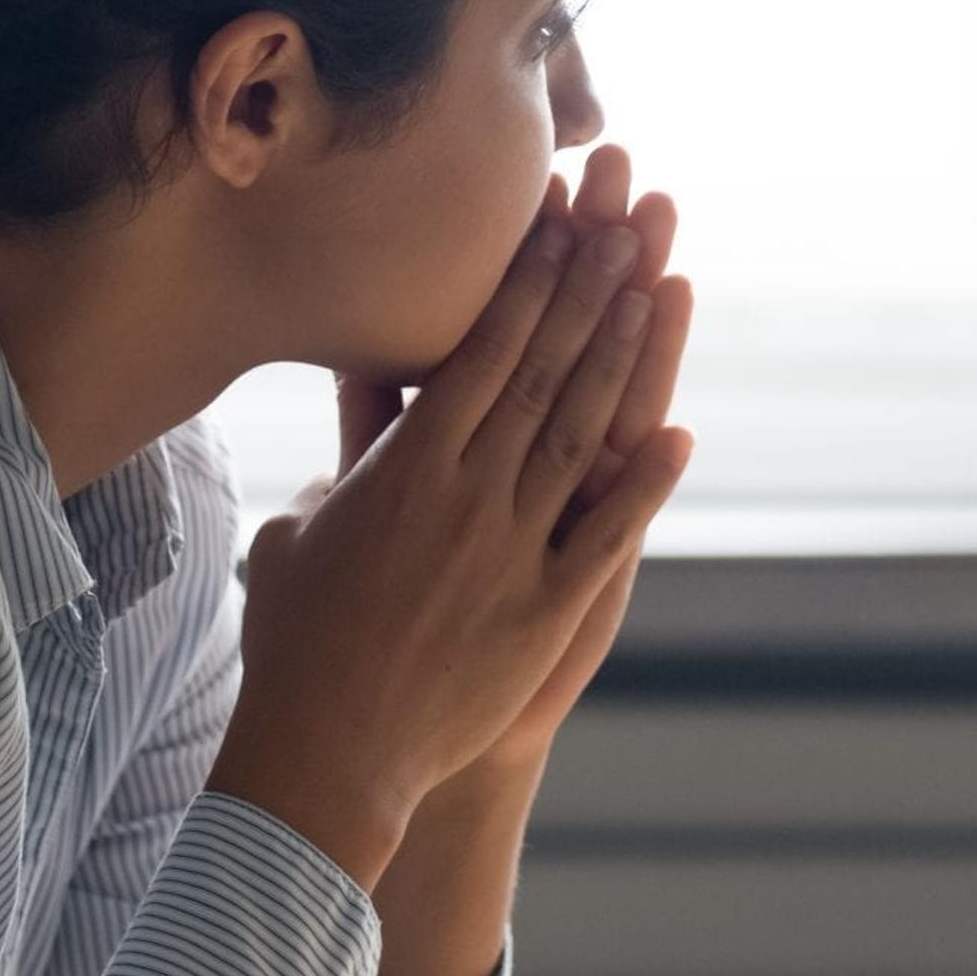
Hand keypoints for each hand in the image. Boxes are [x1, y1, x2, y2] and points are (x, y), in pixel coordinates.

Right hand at [210, 178, 693, 881]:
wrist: (327, 751)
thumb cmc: (294, 640)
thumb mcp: (299, 530)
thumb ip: (342, 467)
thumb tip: (352, 418)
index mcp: (403, 468)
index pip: (478, 351)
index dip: (525, 283)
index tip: (559, 225)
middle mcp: (467, 495)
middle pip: (540, 373)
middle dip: (586, 292)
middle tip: (626, 224)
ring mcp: (512, 552)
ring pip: (580, 436)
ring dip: (622, 363)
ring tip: (656, 293)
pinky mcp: (546, 612)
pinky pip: (609, 536)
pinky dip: (647, 485)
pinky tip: (682, 436)